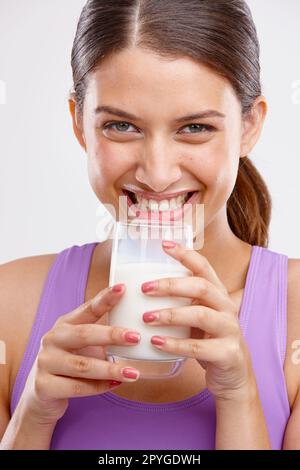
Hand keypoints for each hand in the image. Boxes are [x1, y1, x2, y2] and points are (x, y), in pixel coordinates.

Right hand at [18, 284, 140, 424]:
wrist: (42, 394)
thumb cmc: (71, 363)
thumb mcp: (84, 345)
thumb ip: (104, 337)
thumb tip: (139, 333)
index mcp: (65, 324)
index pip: (88, 308)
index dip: (105, 298)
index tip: (123, 288)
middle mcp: (52, 339)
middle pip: (84, 334)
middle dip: (112, 335)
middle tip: (136, 337)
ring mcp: (46, 362)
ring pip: (82, 365)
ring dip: (110, 369)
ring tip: (133, 373)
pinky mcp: (44, 386)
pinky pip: (77, 387)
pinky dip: (99, 387)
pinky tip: (115, 385)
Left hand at [141, 240, 255, 401]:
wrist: (234, 378)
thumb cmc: (209, 342)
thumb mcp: (198, 318)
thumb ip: (182, 303)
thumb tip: (144, 288)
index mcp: (218, 295)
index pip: (204, 267)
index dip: (185, 254)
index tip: (164, 244)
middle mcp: (227, 308)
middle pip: (201, 287)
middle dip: (171, 285)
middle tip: (145, 288)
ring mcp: (230, 330)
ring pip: (200, 314)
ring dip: (170, 314)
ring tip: (146, 317)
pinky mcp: (227, 353)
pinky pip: (198, 347)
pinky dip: (175, 344)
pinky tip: (155, 342)